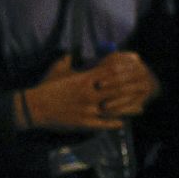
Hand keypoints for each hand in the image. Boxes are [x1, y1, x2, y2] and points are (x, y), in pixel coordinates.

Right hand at [21, 51, 157, 132]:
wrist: (35, 107)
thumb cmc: (46, 86)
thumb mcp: (58, 68)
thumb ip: (67, 59)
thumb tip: (71, 52)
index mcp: (85, 79)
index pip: (110, 72)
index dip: (123, 70)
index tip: (134, 67)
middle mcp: (90, 94)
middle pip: (117, 90)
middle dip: (131, 89)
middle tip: (143, 88)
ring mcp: (88, 110)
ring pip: (114, 109)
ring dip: (128, 108)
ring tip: (140, 108)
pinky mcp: (84, 123)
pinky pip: (103, 124)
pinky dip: (114, 123)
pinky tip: (122, 123)